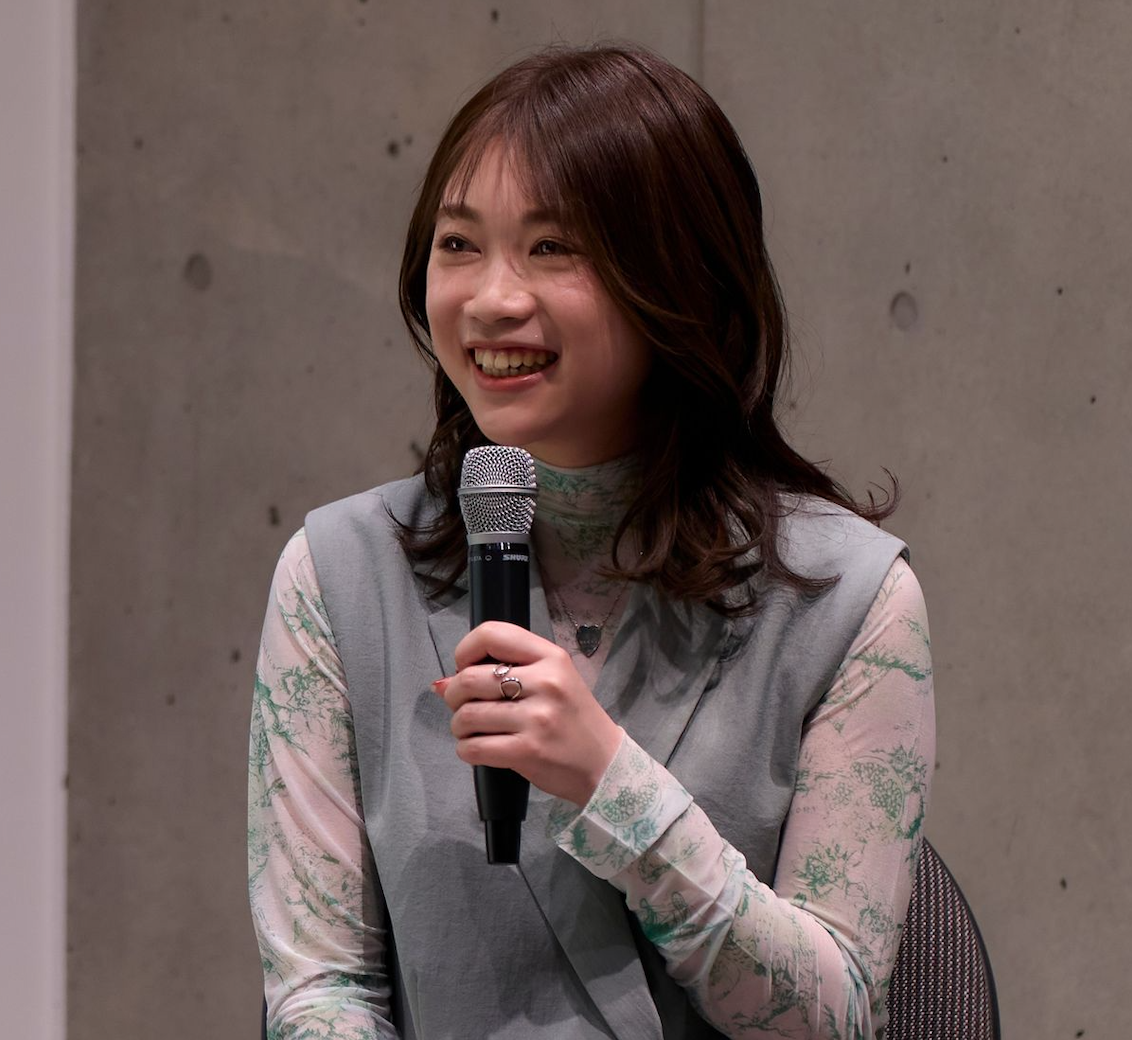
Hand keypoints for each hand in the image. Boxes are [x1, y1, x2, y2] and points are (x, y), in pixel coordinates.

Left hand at [432, 621, 623, 806]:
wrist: (605, 763)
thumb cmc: (574, 719)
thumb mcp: (553, 679)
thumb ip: (505, 671)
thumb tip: (442, 683)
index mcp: (551, 657)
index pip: (491, 634)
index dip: (465, 650)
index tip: (465, 667)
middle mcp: (545, 682)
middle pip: (469, 678)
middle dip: (455, 695)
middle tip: (464, 705)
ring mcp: (537, 718)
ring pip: (467, 716)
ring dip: (459, 726)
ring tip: (472, 730)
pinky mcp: (528, 751)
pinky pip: (473, 748)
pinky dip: (466, 750)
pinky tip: (478, 748)